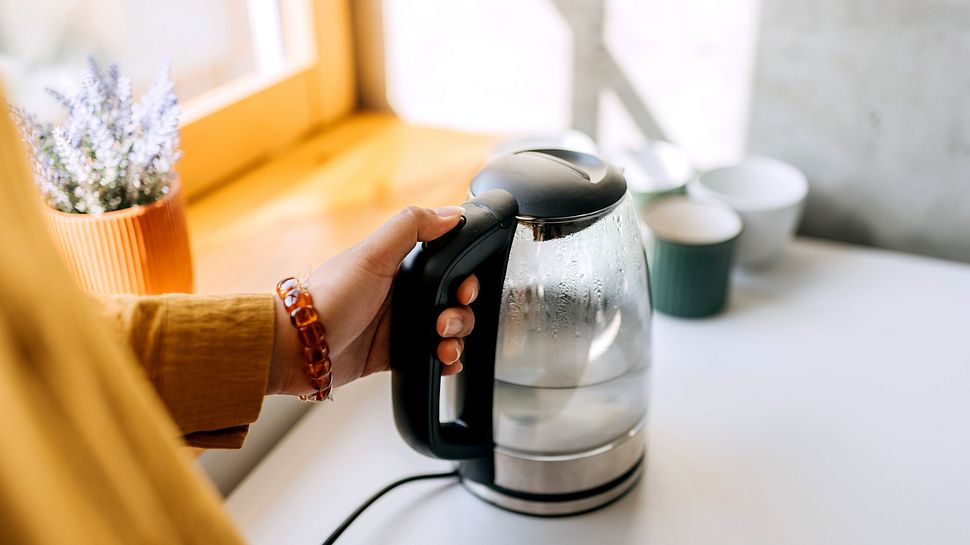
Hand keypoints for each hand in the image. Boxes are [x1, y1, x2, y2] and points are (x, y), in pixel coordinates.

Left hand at [268, 206, 478, 395]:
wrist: (299, 348)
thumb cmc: (329, 298)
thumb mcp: (371, 254)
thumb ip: (411, 227)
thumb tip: (452, 214)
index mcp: (399, 266)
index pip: (446, 265)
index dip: (463, 277)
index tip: (464, 288)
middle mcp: (402, 294)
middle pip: (453, 301)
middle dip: (460, 314)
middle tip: (444, 321)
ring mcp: (400, 325)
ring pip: (447, 331)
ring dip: (455, 338)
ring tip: (442, 345)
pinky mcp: (395, 354)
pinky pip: (432, 357)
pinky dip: (445, 360)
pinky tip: (443, 361)